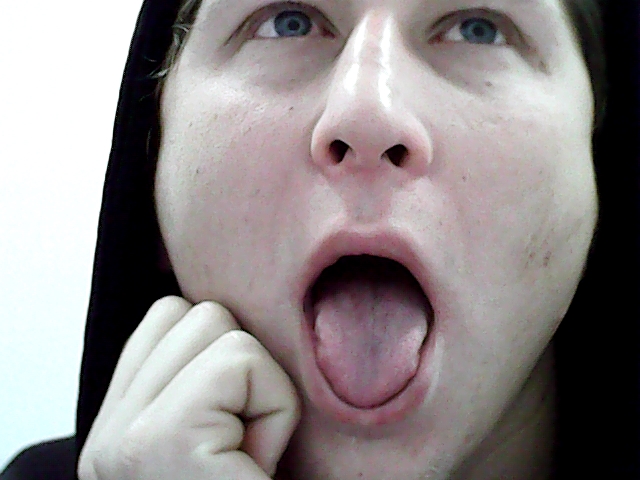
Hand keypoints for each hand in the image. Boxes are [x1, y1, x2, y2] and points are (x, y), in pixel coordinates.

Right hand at [78, 296, 300, 479]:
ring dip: (262, 391)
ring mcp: (125, 437)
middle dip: (245, 370)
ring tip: (248, 456)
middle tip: (245, 446)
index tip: (238, 422)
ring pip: (219, 325)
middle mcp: (107, 434)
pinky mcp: (162, 439)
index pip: (168, 318)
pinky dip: (275, 409)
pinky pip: (242, 361)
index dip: (226, 352)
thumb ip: (202, 382)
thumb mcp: (219, 438)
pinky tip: (257, 464)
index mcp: (117, 430)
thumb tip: (226, 316)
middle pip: (199, 313)